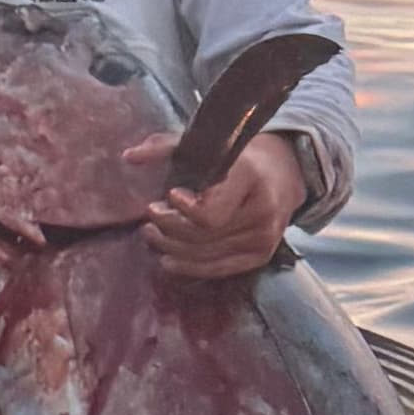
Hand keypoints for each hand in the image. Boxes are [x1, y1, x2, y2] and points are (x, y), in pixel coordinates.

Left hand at [133, 126, 305, 285]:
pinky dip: (190, 268)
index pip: (209, 213)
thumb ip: (166, 148)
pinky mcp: (262, 255)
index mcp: (250, 177)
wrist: (284, 174)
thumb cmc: (238, 157)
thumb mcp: (207, 145)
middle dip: (169, 229)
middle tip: (150, 216)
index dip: (182, 212)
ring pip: (206, 256)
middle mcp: (262, 210)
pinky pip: (219, 269)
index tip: (167, 197)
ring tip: (153, 235)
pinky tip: (169, 260)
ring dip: (172, 249)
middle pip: (202, 236)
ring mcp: (264, 237)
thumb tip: (129, 156)